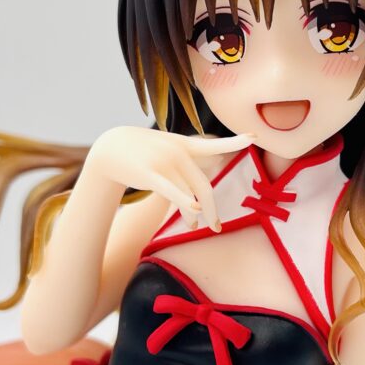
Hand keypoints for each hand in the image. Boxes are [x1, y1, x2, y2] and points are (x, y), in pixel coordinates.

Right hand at [87, 125, 256, 231]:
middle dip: (212, 209)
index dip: (235, 142)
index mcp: (185, 145)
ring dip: (192, 215)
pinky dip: (185, 200)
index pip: (215, 145)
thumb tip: (209, 175)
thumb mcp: (167, 148)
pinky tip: (195, 209)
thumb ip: (189, 159)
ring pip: (188, 195)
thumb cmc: (142, 152)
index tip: (254, 138)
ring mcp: (165, 162)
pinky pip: (172, 190)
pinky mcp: (150, 174)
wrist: (110, 148)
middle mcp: (178, 152)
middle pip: (204, 186)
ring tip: (193, 226)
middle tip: (217, 226)